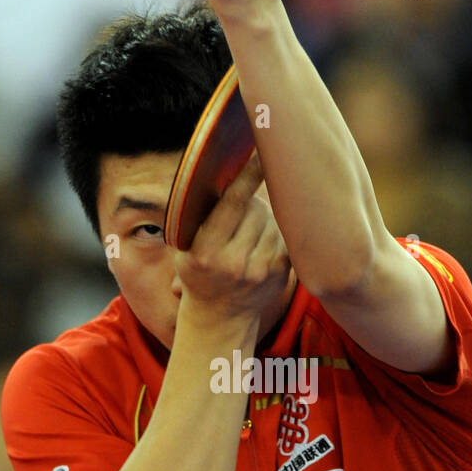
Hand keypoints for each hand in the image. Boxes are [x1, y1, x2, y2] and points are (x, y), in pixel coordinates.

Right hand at [175, 151, 291, 327]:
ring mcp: (260, 272)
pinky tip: (261, 246)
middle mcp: (234, 264)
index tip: (260, 153)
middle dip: (252, 203)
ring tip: (248, 236)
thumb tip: (223, 167)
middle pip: (257, 210)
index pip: (233, 204)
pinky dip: (276, 234)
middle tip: (242, 211)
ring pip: (274, 222)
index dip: (248, 176)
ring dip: (264, 220)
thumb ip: (200, 215)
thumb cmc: (198, 270)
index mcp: (205, 252)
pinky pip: (285, 237)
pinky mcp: (280, 275)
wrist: (218, 317)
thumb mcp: (185, 245)